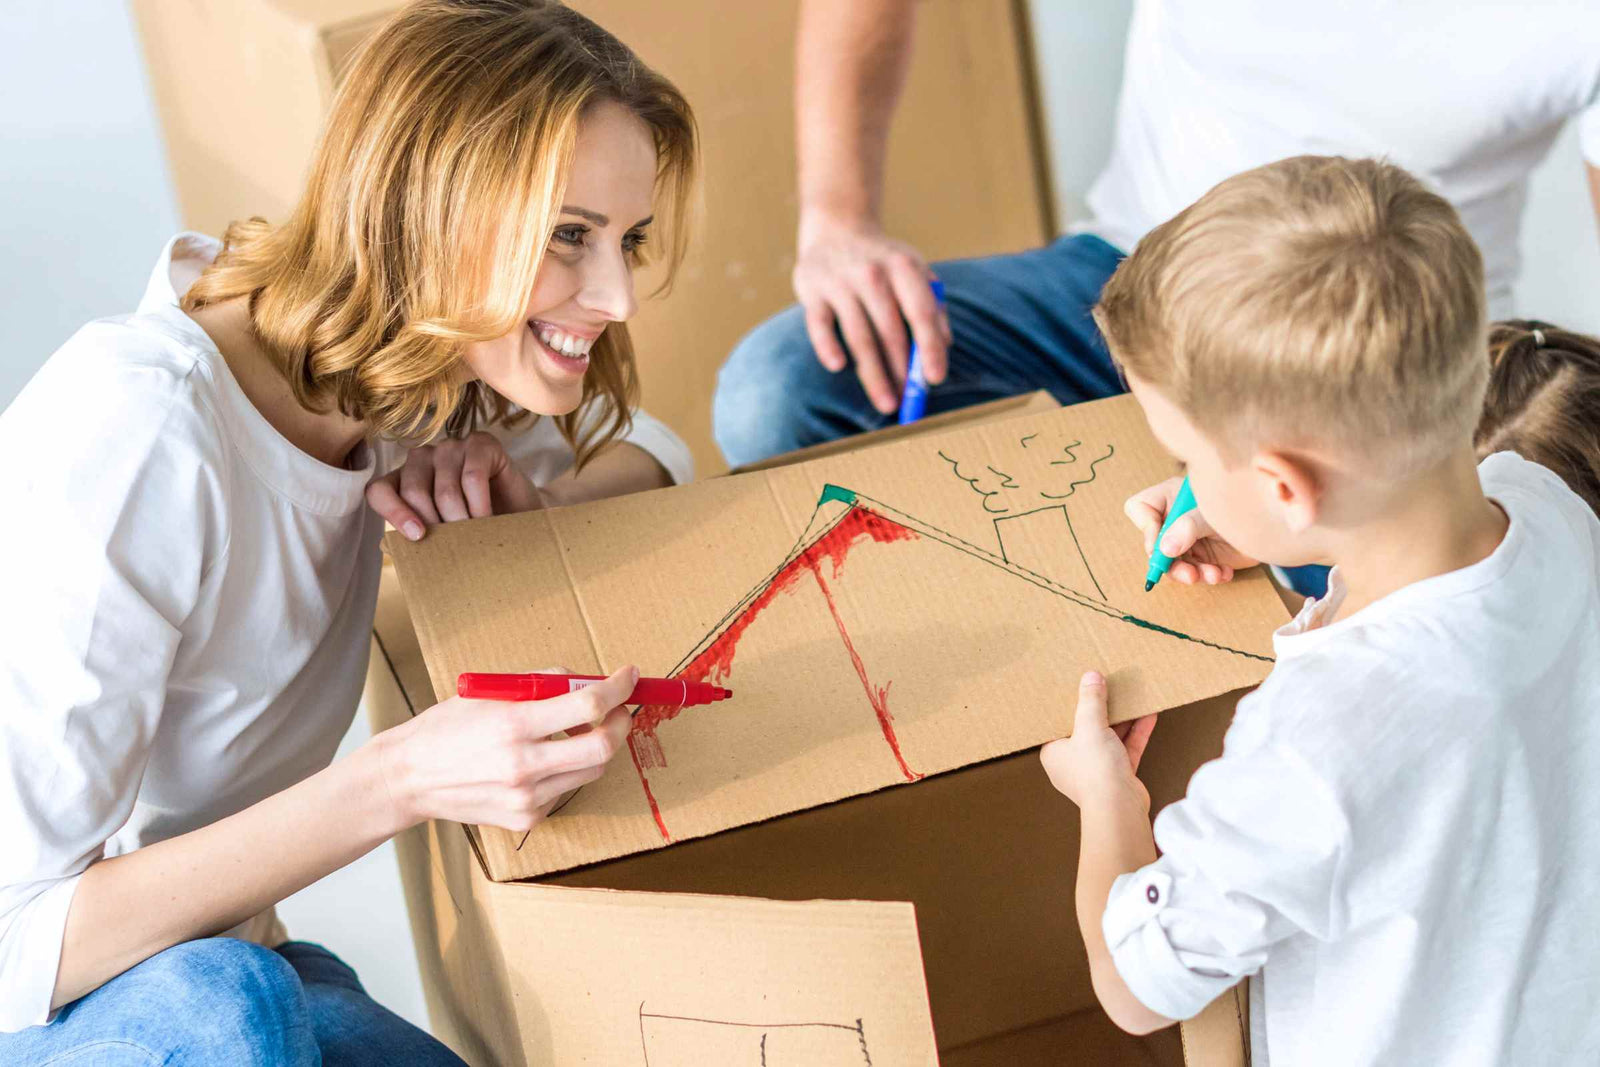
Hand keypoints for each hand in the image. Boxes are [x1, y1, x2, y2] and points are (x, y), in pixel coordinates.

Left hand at [367, 431, 543, 540]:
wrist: (522, 515)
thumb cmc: (478, 525)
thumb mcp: (443, 534)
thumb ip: (417, 536)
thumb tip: (390, 543)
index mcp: (405, 479)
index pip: (379, 490)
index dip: (392, 512)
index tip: (417, 537)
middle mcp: (424, 458)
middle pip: (413, 491)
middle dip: (436, 525)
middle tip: (457, 544)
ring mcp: (452, 447)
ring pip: (445, 489)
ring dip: (462, 520)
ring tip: (476, 534)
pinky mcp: (481, 443)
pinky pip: (473, 477)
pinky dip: (480, 505)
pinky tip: (488, 518)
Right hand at [375, 665, 635, 832]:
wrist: (409, 778)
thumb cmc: (446, 728)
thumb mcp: (488, 693)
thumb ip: (540, 684)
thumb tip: (585, 680)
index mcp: (512, 724)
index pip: (587, 706)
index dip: (618, 688)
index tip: (629, 676)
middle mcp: (523, 765)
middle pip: (602, 747)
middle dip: (621, 723)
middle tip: (618, 709)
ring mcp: (526, 798)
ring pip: (591, 771)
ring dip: (596, 747)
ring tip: (578, 731)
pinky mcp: (525, 819)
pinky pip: (565, 789)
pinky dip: (566, 770)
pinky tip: (545, 760)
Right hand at [793, 210, 951, 413]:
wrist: (836, 227)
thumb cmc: (884, 261)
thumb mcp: (914, 271)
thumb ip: (932, 305)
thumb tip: (945, 345)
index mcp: (904, 267)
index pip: (920, 313)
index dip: (929, 348)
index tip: (935, 379)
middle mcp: (872, 273)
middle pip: (890, 332)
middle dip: (901, 371)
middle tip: (909, 401)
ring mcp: (840, 281)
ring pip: (859, 336)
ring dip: (873, 374)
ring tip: (886, 403)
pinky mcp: (812, 291)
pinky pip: (820, 325)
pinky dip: (828, 345)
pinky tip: (838, 366)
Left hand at [1040, 672, 1155, 811]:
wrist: (1119, 808)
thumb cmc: (1094, 771)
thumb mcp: (1090, 726)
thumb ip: (1091, 701)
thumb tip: (1090, 677)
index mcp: (1054, 753)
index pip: (1060, 724)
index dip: (1070, 706)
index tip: (1080, 687)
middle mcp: (1073, 762)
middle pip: (1087, 729)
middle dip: (1101, 710)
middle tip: (1108, 686)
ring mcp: (1097, 770)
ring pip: (1110, 738)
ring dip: (1122, 719)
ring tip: (1132, 696)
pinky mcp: (1119, 776)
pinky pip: (1127, 749)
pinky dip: (1137, 732)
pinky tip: (1149, 714)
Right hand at [1124, 476, 1257, 584]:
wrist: (1276, 520)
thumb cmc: (1244, 503)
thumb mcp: (1213, 513)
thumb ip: (1189, 527)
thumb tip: (1164, 550)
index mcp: (1172, 496)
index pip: (1140, 509)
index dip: (1147, 529)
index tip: (1163, 546)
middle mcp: (1176, 518)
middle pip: (1154, 543)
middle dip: (1171, 563)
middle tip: (1189, 574)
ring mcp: (1189, 538)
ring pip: (1173, 563)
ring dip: (1190, 574)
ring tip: (1210, 575)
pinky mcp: (1204, 556)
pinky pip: (1194, 572)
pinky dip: (1208, 575)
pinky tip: (1223, 573)